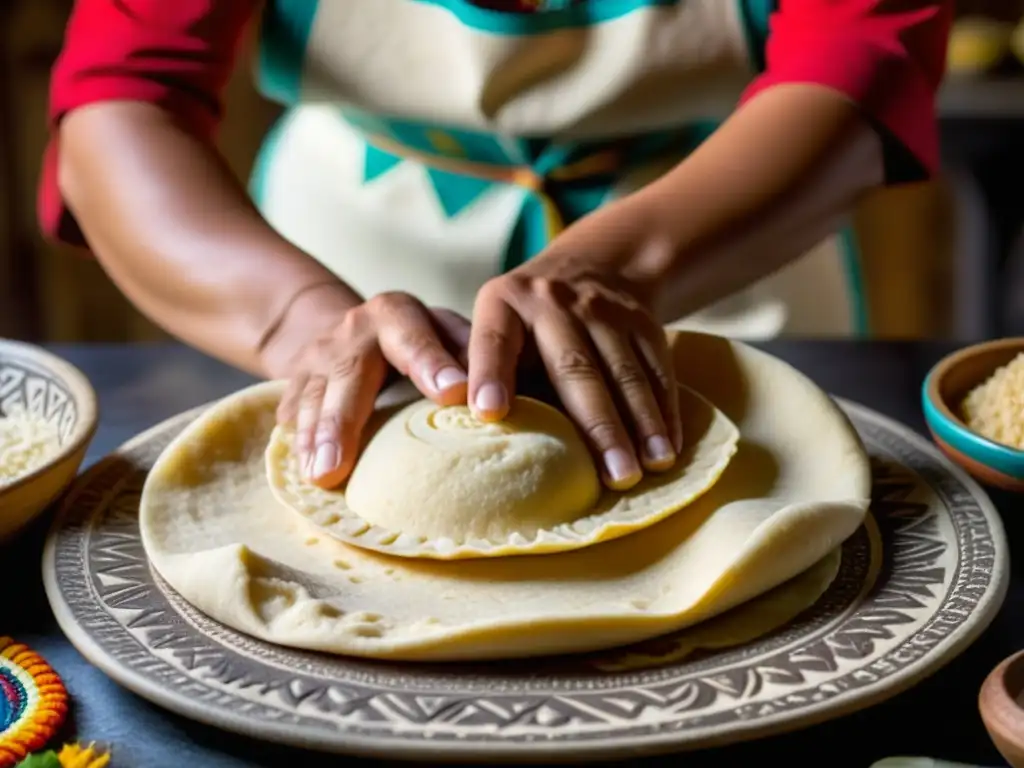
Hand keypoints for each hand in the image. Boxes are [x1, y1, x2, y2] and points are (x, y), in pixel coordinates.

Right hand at [275, 293, 470, 488]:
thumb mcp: (449, 335)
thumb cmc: (422, 343)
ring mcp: (317, 356)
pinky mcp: (295, 381)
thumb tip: (505, 400)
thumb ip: (473, 359)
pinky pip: (291, 412)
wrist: (357, 330)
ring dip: (315, 438)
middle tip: (342, 463)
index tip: (453, 394)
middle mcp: (354, 330)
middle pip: (348, 373)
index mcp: (399, 315)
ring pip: (313, 396)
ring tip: (320, 478)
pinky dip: (296, 444)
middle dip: (345, 420)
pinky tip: (302, 472)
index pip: (415, 338)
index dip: (432, 364)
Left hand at [467, 202, 682, 490]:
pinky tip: (668, 448)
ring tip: (649, 469)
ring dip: (641, 425)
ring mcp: (603, 309)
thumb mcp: (497, 327)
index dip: (490, 374)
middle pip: (576, 368)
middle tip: (614, 477)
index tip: (488, 412)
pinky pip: (658, 369)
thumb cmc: (528, 323)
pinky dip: (665, 411)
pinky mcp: (643, 321)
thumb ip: (484, 372)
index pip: (494, 341)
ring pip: (626, 373)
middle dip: (598, 426)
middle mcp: (552, 302)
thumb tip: (470, 439)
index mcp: (503, 304)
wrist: (596, 262)